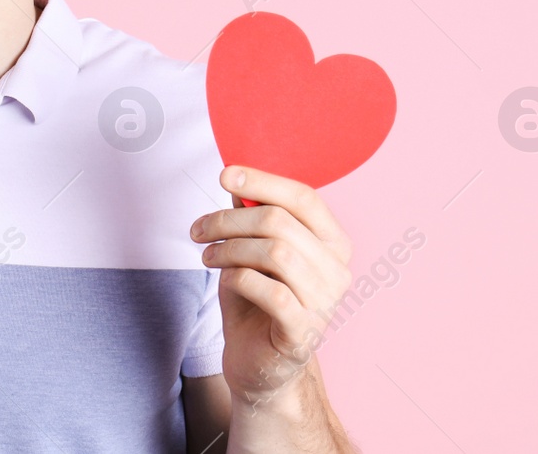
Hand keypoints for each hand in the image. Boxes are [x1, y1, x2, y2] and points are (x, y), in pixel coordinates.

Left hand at [189, 165, 352, 411]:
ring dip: (229, 248)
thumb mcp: (251, 249)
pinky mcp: (304, 332)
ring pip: (275, 252)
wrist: (259, 364)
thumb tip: (236, 176)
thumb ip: (251, 215)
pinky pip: (270, 290)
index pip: (305, 197)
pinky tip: (225, 280)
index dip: (263, 181)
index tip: (225, 174)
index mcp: (333, 242)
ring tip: (207, 256)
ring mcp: (326, 303)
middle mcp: (338, 270)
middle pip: (280, 222)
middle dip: (229, 219)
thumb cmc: (257, 299)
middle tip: (199, 229)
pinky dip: (239, 277)